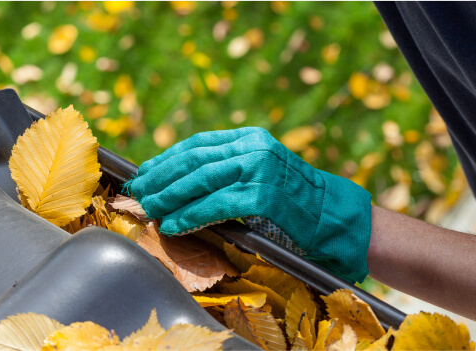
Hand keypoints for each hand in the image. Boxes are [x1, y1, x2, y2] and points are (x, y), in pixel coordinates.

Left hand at [126, 127, 371, 282]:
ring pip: (200, 180)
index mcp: (250, 138)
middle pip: (193, 160)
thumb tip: (180, 182)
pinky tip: (174, 225)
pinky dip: (190, 216)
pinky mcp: (263, 196)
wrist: (336, 217)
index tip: (145, 172)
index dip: (167, 158)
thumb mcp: (262, 172)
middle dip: (161, 178)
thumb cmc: (296, 202)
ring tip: (150, 209)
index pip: (198, 144)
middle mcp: (254, 148)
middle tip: (139, 192)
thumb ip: (229, 169)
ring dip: (169, 197)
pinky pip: (216, 205)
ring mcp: (259, 170)